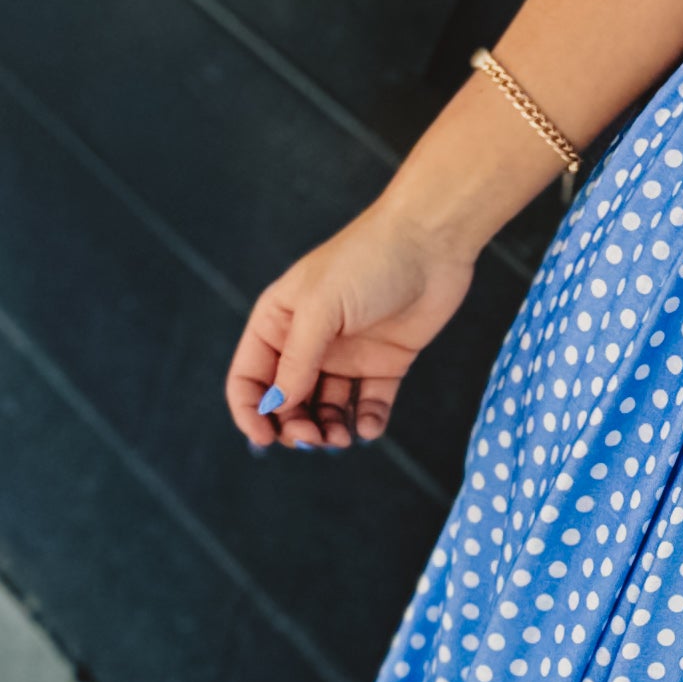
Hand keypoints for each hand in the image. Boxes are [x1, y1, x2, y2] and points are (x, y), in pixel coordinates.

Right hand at [225, 194, 478, 452]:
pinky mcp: (385, 363)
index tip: (265, 440)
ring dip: (328, 430)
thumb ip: (297, 360)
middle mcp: (308, 342)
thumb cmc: (368, 261)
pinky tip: (368, 427)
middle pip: (288, 401)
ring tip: (341, 438)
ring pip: (326, 408)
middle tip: (314, 439)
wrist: (432, 241)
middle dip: (295, 426)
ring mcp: (347, 354)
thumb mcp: (321, 308)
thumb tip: (278, 406)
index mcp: (278, 322)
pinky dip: (366, 422)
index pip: (250, 378)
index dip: (250, 412)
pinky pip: (368, 403)